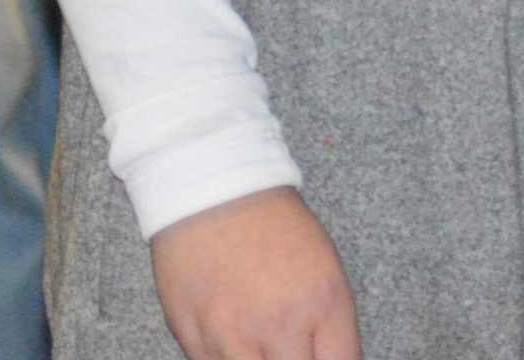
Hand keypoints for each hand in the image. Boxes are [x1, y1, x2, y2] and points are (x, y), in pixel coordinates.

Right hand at [148, 185, 361, 359]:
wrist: (210, 182)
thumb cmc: (272, 222)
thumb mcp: (325, 269)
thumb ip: (331, 334)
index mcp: (322, 305)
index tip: (315, 356)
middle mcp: (279, 325)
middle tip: (285, 344)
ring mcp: (232, 334)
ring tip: (254, 335)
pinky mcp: (191, 334)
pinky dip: (223, 357)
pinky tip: (226, 332)